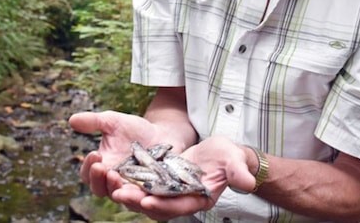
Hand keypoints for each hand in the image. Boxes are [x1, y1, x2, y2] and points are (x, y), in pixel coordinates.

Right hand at [69, 110, 163, 197]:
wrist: (162, 134)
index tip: (95, 153)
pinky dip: (140, 197)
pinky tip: (139, 188)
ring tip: (116, 177)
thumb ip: (94, 122)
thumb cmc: (134, 130)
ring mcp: (132, 190)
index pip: (88, 175)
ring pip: (121, 198)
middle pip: (100, 190)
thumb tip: (72, 120)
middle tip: (102, 168)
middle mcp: (114, 182)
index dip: (88, 167)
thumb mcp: (113, 122)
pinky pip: (144, 201)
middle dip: (99, 180)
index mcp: (102, 168)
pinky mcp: (150, 193)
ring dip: (116, 190)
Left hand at [110, 136, 257, 220]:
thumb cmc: (229, 157)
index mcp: (200, 198)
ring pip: (146, 196)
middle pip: (157, 205)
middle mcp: (183, 199)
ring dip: (130, 192)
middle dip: (137, 200)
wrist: (221, 153)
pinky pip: (144, 184)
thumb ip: (238, 172)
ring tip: (112, 184)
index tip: (145, 200)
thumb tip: (247, 182)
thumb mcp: (234, 161)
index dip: (162, 204)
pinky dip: (131, 181)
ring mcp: (171, 191)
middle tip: (118, 193)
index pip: (178, 206)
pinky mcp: (163, 181)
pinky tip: (117, 173)